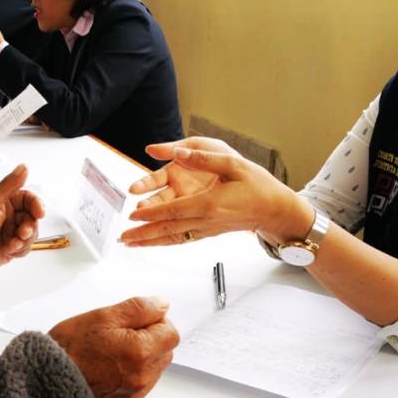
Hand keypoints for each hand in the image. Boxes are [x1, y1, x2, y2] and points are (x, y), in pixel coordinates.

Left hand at [0, 164, 42, 274]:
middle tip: (22, 232)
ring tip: (13, 243)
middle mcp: (10, 215)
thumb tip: (24, 167)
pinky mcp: (12, 247)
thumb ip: (9, 184)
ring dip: (25, 239)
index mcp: (5, 201)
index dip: (36, 205)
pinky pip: (26, 247)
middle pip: (32, 218)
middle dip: (30, 226)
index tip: (40, 213)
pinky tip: (9, 249)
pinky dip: (20, 249)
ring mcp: (11, 231)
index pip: (28, 199)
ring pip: (32, 234)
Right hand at [48, 297, 178, 397]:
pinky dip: (127, 380)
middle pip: (163, 353)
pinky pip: (136, 389)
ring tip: (109, 355)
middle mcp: (142, 377)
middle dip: (149, 342)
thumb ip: (138, 309)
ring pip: (151, 372)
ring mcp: (133, 395)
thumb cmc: (70, 349)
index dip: (155, 323)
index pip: (171, 333)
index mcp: (141, 352)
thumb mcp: (103, 316)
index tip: (135, 322)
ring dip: (140, 361)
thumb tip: (161, 306)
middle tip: (119, 336)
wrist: (46, 380)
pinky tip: (107, 372)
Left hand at [119, 138, 304, 246]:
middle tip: (122, 239)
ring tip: (130, 245)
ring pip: (174, 238)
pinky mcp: (210, 232)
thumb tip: (179, 152)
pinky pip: (183, 239)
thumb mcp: (234, 164)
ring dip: (151, 242)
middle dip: (143, 235)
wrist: (275, 210)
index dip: (152, 213)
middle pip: (169, 229)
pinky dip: (166, 242)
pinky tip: (154, 243)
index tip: (133, 216)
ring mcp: (208, 229)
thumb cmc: (258, 185)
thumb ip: (204, 159)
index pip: (174, 210)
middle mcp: (207, 220)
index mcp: (210, 203)